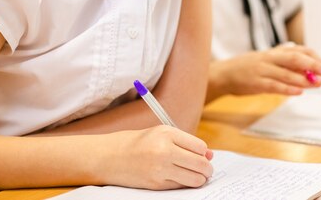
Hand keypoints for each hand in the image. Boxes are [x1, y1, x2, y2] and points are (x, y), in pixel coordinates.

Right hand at [98, 126, 213, 189]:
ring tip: (196, 175)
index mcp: (166, 134)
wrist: (110, 157)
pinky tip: (181, 178)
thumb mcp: (161, 133)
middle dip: (207, 168)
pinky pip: (181, 186)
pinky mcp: (156, 185)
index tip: (202, 155)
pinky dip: (186, 184)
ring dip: (200, 178)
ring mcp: (160, 170)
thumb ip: (185, 142)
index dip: (204, 152)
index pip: (200, 147)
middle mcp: (164, 151)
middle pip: (201, 164)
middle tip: (206, 169)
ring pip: (195, 179)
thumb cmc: (138, 143)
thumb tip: (210, 155)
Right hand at [208, 43, 320, 99]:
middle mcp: (270, 58)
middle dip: (314, 65)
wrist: (224, 74)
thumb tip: (311, 72)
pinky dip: (287, 88)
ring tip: (317, 84)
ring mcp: (262, 70)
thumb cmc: (250, 68)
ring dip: (304, 79)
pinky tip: (299, 92)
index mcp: (275, 52)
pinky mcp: (255, 82)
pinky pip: (273, 85)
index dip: (317, 58)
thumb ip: (287, 65)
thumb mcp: (269, 61)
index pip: (301, 50)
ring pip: (286, 72)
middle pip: (295, 58)